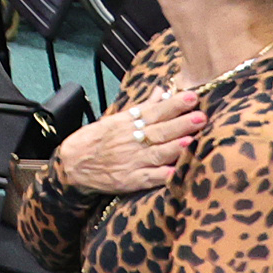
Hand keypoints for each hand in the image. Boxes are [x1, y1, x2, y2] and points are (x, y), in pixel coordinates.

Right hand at [55, 90, 202, 195]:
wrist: (72, 164)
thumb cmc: (96, 139)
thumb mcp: (115, 119)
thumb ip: (142, 107)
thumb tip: (162, 91)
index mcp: (127, 123)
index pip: (154, 111)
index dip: (174, 105)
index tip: (192, 97)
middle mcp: (130, 141)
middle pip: (159, 131)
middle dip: (181, 123)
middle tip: (201, 116)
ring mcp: (131, 161)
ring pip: (157, 153)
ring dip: (174, 147)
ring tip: (190, 140)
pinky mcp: (129, 181)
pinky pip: (149, 178)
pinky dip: (162, 175)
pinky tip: (175, 172)